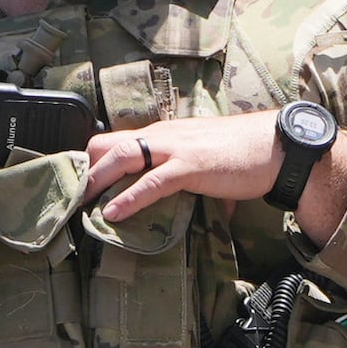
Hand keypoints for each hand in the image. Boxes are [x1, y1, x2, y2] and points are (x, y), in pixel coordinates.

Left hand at [79, 111, 346, 237]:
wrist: (278, 148)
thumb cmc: (247, 156)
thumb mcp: (210, 165)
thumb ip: (200, 183)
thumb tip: (210, 211)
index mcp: (165, 134)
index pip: (116, 139)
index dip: (94, 160)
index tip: (78, 184)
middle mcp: (163, 135)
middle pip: (106, 144)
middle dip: (85, 171)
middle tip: (68, 198)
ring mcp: (175, 148)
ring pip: (122, 157)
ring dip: (96, 182)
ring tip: (78, 205)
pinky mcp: (191, 166)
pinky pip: (151, 181)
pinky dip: (129, 197)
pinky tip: (112, 213)